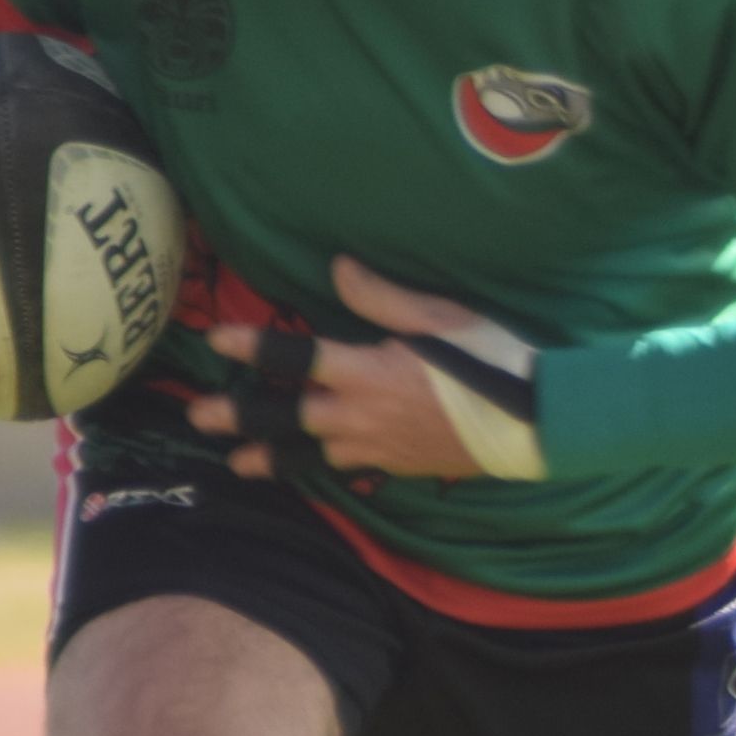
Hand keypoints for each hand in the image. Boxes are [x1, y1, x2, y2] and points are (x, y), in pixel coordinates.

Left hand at [194, 258, 483, 480]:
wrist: (537, 422)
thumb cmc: (493, 359)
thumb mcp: (438, 316)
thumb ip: (380, 296)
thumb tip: (336, 267)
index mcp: (368, 372)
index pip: (296, 359)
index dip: (252, 349)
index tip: (216, 342)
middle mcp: (363, 415)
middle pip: (287, 418)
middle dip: (239, 416)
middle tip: (199, 416)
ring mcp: (378, 447)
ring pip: (310, 453)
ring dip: (270, 456)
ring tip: (237, 463)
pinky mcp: (397, 466)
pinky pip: (345, 468)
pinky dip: (318, 468)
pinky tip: (308, 467)